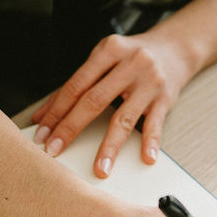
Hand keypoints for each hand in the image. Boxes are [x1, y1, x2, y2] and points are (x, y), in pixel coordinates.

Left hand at [31, 28, 193, 175]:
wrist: (174, 47)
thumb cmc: (132, 56)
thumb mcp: (103, 60)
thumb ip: (74, 86)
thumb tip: (42, 116)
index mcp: (109, 50)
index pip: (77, 85)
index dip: (57, 111)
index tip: (43, 133)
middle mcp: (130, 63)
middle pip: (95, 100)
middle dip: (72, 128)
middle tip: (56, 150)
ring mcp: (149, 81)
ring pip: (124, 118)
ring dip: (109, 147)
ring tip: (100, 169)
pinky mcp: (166, 98)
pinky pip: (156, 124)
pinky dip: (150, 142)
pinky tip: (145, 157)